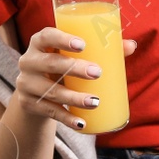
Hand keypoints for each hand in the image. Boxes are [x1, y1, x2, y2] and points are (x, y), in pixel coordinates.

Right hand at [13, 26, 138, 131]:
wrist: (35, 92)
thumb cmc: (61, 66)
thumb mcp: (73, 56)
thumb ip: (100, 49)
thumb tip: (131, 45)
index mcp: (39, 43)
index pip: (47, 36)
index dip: (62, 39)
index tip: (82, 45)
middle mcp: (29, 61)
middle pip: (50, 63)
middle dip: (74, 68)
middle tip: (97, 72)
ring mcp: (26, 84)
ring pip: (51, 91)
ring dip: (74, 98)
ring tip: (95, 101)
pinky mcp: (29, 104)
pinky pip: (50, 112)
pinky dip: (67, 118)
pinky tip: (82, 123)